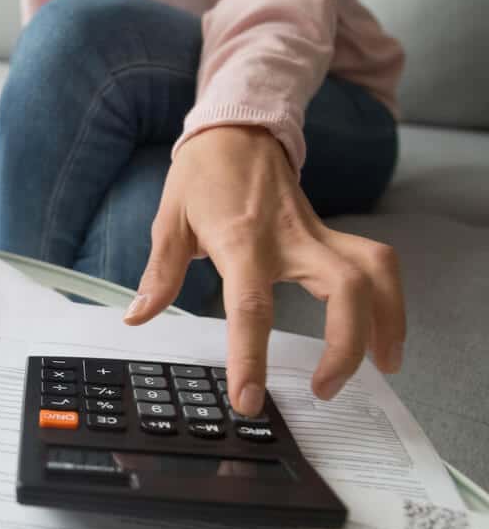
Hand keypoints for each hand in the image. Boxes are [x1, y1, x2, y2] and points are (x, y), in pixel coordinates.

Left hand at [123, 126, 404, 415]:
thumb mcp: (170, 221)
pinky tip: (383, 334)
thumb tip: (138, 317)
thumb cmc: (202, 175)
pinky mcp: (331, 234)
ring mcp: (317, 234)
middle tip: (325, 388)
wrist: (238, 129)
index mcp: (242, 241)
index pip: (252, 307)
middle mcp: (290, 238)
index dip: (251, 357)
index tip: (249, 399)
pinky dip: (389, 299)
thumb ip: (160, 274)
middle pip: (344, 291)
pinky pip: (376, 264)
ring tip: (383, 368)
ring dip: (387, 322)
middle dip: (346, 346)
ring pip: (375, 274)